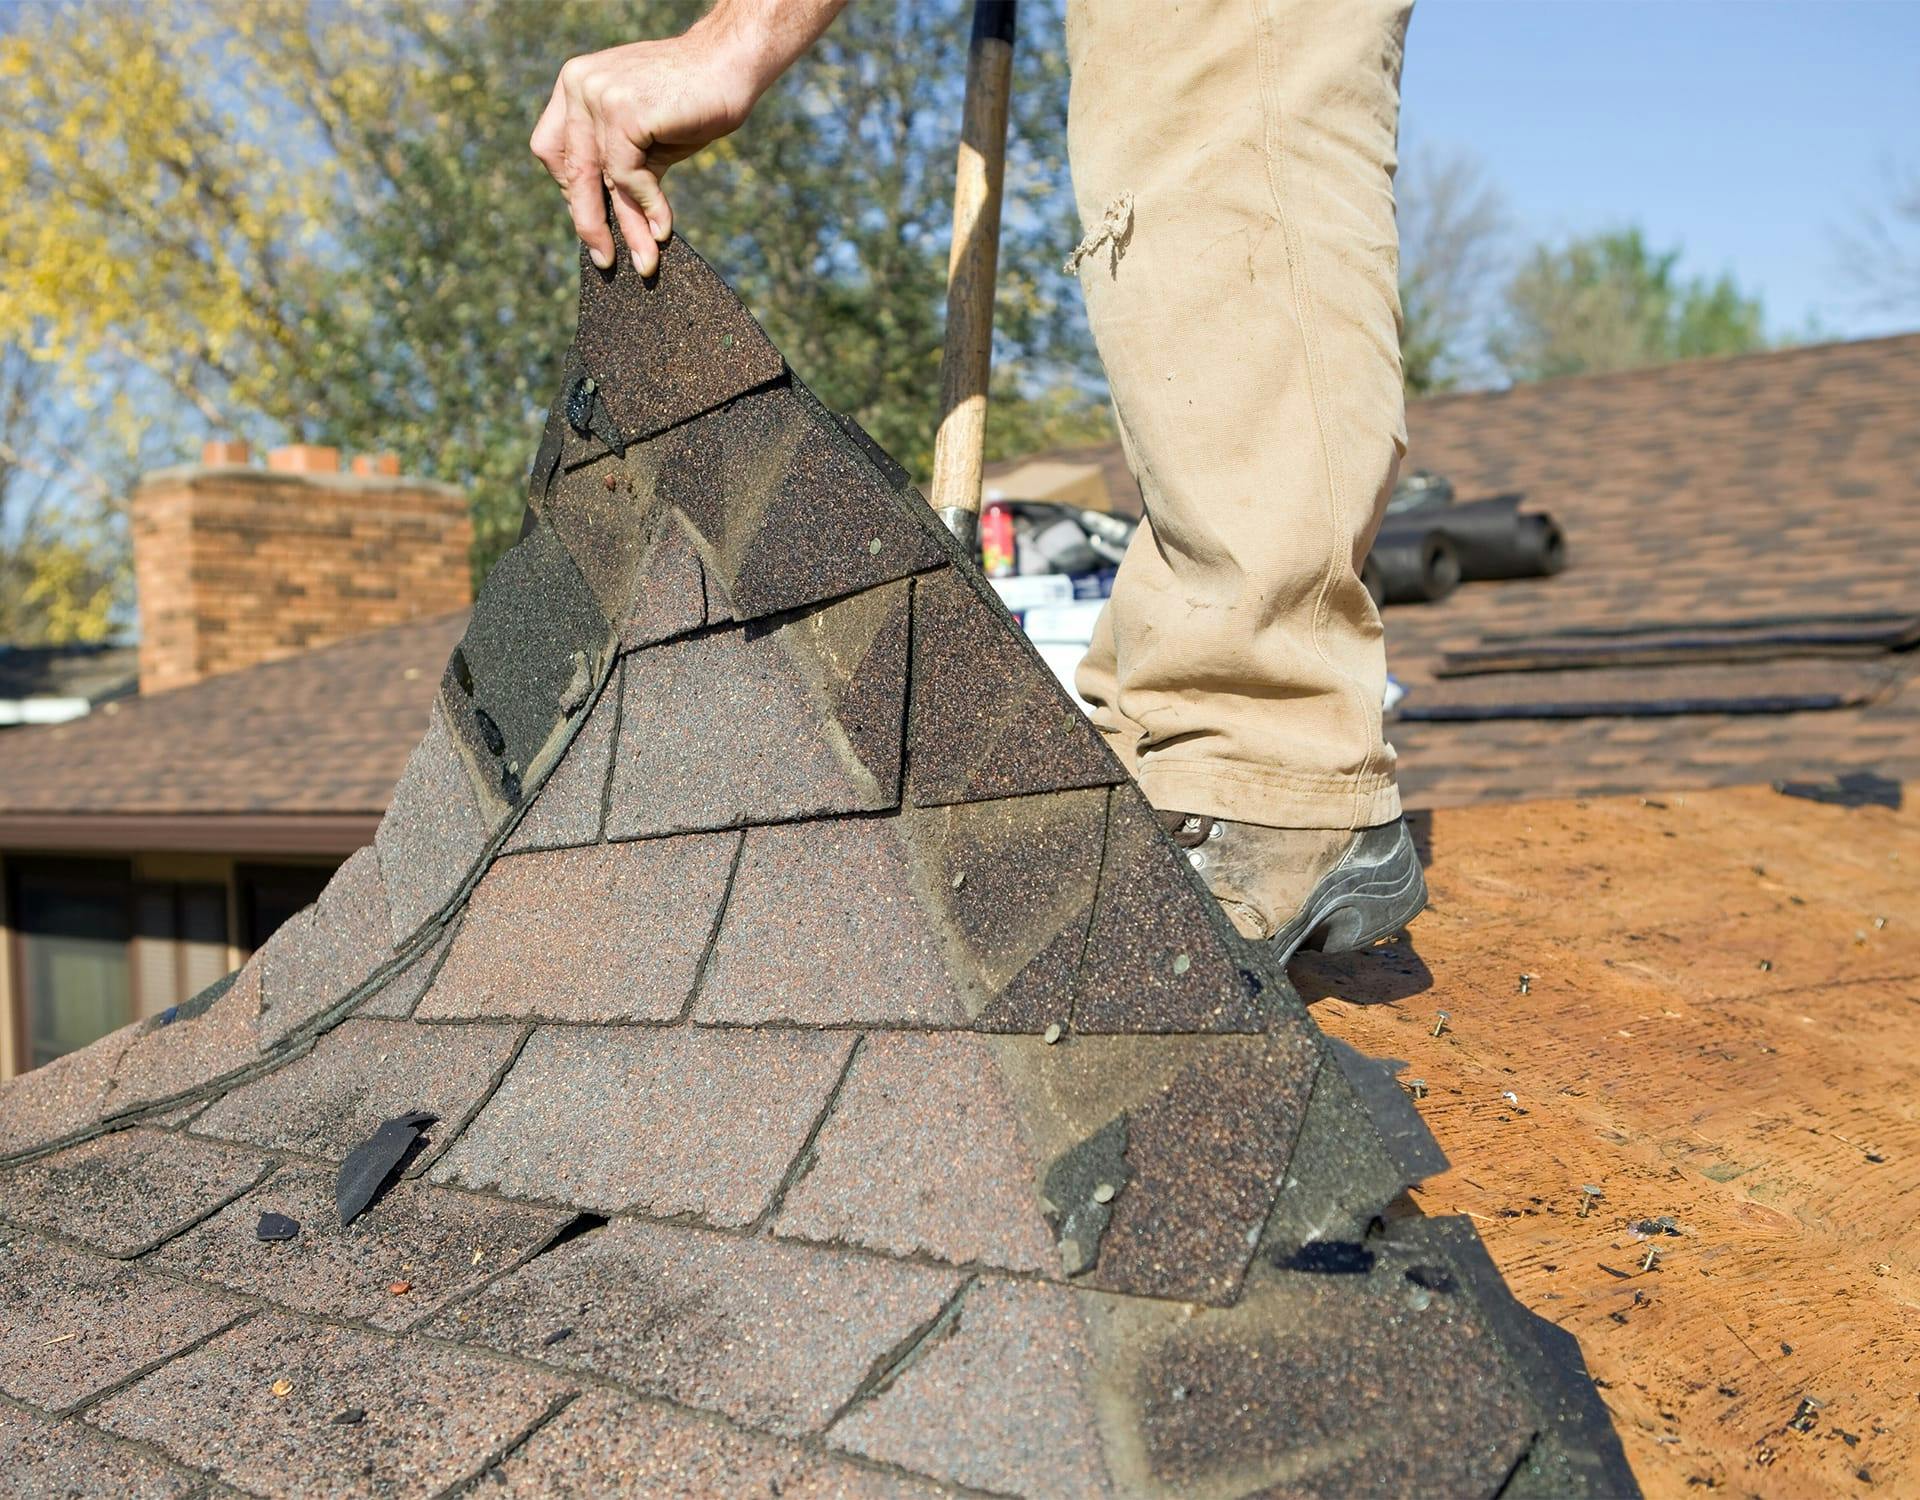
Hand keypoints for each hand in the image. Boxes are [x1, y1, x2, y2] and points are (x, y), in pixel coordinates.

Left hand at [530, 27, 753, 275]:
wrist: (729, 65)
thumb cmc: (691, 100)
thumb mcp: (645, 139)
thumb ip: (620, 170)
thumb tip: (612, 226)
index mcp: (575, 85)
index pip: (553, 150)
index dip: (570, 189)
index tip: (592, 218)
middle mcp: (578, 84)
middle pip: (570, 169)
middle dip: (588, 220)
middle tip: (604, 258)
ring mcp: (598, 95)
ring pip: (600, 178)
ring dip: (626, 226)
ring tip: (644, 260)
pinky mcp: (623, 112)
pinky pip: (627, 175)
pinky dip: (648, 205)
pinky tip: (663, 227)